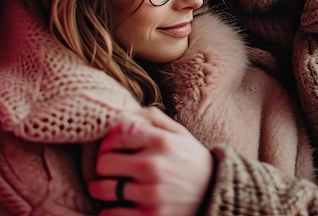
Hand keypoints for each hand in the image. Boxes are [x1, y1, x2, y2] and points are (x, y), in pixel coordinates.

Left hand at [89, 107, 213, 215]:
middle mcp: (154, 166)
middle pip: (104, 162)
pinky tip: (118, 205)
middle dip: (103, 165)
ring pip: (103, 189)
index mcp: (161, 141)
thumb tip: (124, 112)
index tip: (110, 148)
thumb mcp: (179, 133)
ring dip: (101, 188)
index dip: (108, 141)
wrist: (216, 194)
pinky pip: (110, 214)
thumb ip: (152, 118)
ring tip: (109, 187)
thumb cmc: (191, 161)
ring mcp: (151, 194)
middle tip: (108, 168)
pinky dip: (109, 210)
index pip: (117, 134)